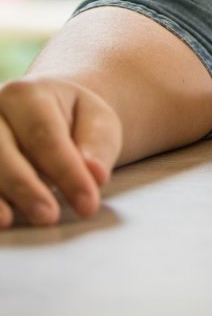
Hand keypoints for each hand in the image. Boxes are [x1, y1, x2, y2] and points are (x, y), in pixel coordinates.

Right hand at [0, 76, 121, 227]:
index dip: (66, 172)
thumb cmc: (75, 120)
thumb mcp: (98, 123)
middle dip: (25, 187)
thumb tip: (95, 174)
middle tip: (49, 217)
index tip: (88, 203)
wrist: (49, 112)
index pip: (45, 136)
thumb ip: (98, 146)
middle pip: (1, 151)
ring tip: (12, 221)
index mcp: (27, 94)